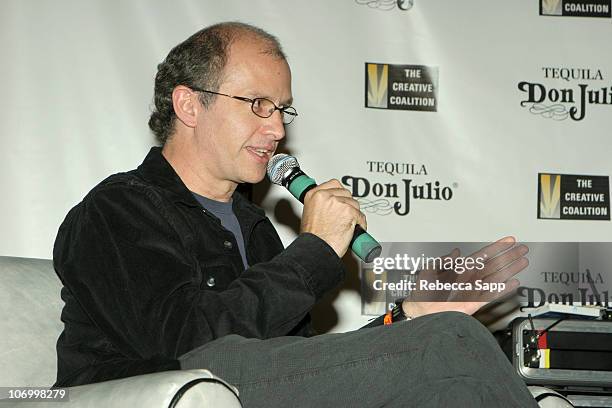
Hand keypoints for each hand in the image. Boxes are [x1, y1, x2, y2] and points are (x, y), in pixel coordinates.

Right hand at [300, 179, 366, 257]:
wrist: (316, 250)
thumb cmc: (313, 238)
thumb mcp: (310, 215)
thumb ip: (321, 206)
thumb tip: (331, 205)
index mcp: (314, 194)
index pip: (334, 184)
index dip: (339, 194)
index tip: (340, 199)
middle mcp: (325, 196)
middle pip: (346, 193)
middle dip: (347, 205)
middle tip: (343, 217)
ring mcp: (338, 203)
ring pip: (355, 204)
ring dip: (354, 215)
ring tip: (346, 225)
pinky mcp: (349, 212)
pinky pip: (361, 216)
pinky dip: (360, 224)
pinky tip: (352, 230)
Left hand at [402, 236, 528, 317]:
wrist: (422, 309)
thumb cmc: (424, 291)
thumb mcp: (431, 269)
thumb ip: (445, 260)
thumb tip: (456, 252)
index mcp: (461, 268)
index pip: (483, 255)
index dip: (496, 247)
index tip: (509, 240)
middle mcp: (470, 278)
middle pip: (495, 264)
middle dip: (509, 256)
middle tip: (523, 249)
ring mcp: (474, 289)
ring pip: (497, 277)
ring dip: (511, 269)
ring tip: (524, 262)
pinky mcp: (475, 302)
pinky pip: (492, 293)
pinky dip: (503, 288)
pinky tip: (514, 282)